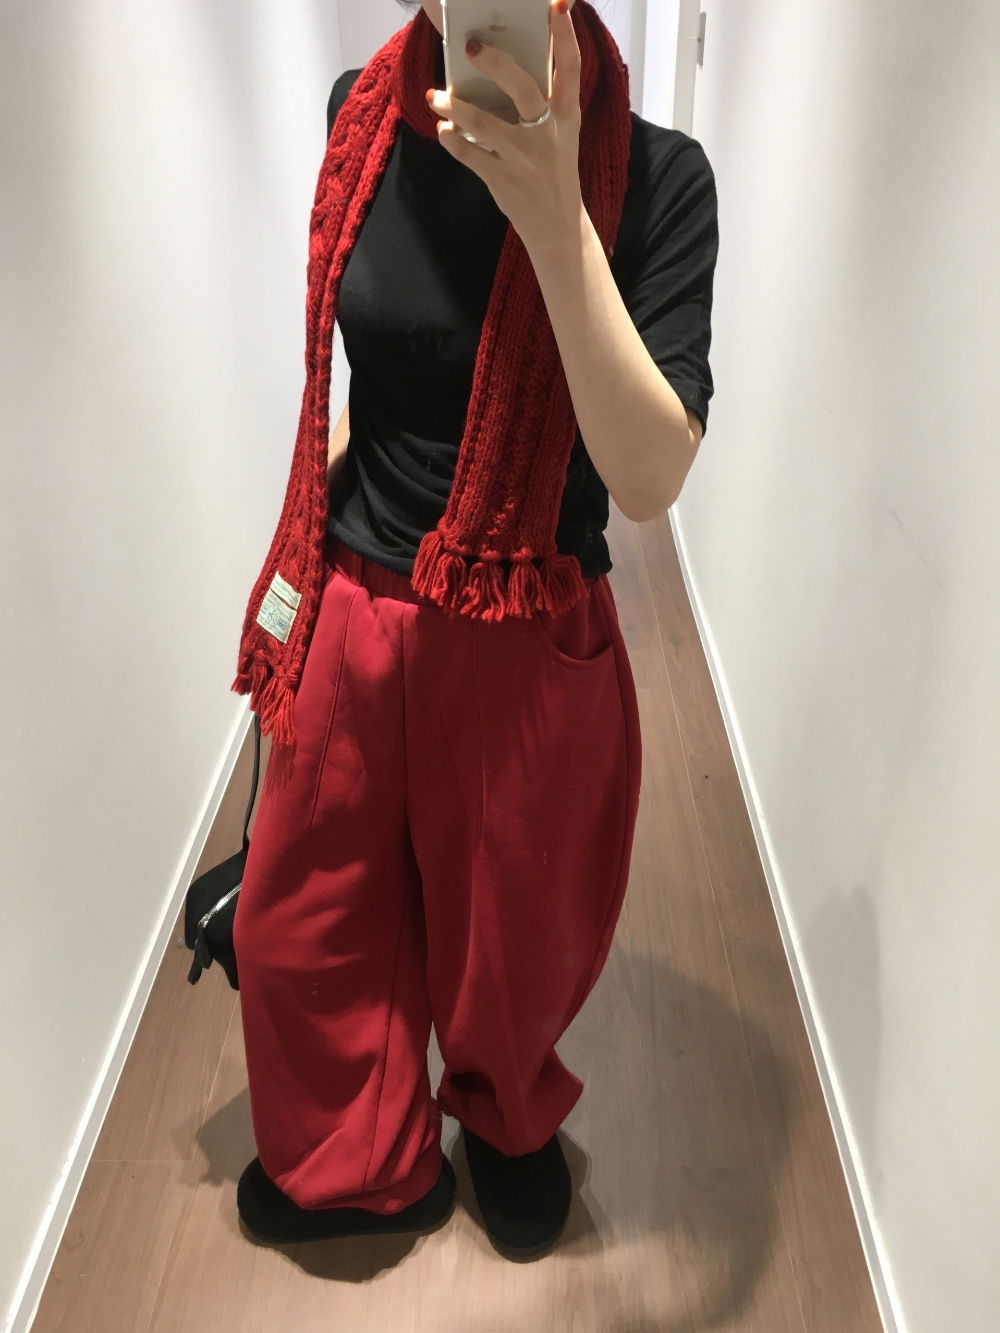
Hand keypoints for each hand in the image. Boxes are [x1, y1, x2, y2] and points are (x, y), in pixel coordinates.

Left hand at [425, 0, 583, 254]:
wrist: (558, 227)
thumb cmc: (554, 170)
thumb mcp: (560, 134)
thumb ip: (543, 102)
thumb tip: (506, 64)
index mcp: (566, 116)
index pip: (570, 69)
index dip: (565, 36)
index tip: (556, 6)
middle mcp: (547, 134)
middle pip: (523, 89)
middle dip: (496, 64)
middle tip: (471, 46)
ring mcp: (524, 159)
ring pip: (484, 124)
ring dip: (455, 106)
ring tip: (436, 96)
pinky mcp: (503, 181)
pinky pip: (470, 155)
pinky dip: (452, 140)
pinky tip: (443, 131)